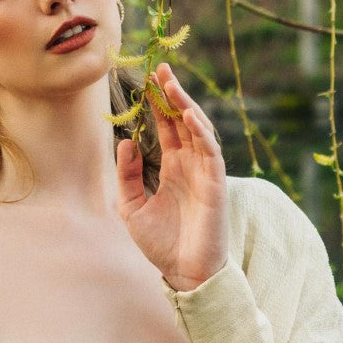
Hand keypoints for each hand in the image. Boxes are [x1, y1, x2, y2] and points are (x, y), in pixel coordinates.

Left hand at [115, 63, 228, 290]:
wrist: (184, 273)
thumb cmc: (161, 244)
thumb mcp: (131, 208)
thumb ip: (127, 176)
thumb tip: (126, 142)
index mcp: (172, 167)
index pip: (167, 128)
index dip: (158, 104)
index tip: (146, 80)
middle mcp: (190, 164)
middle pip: (183, 121)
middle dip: (172, 94)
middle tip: (160, 68)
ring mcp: (204, 172)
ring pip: (198, 130)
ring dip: (186, 106)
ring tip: (171, 84)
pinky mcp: (216, 184)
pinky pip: (211, 152)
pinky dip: (202, 132)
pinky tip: (190, 116)